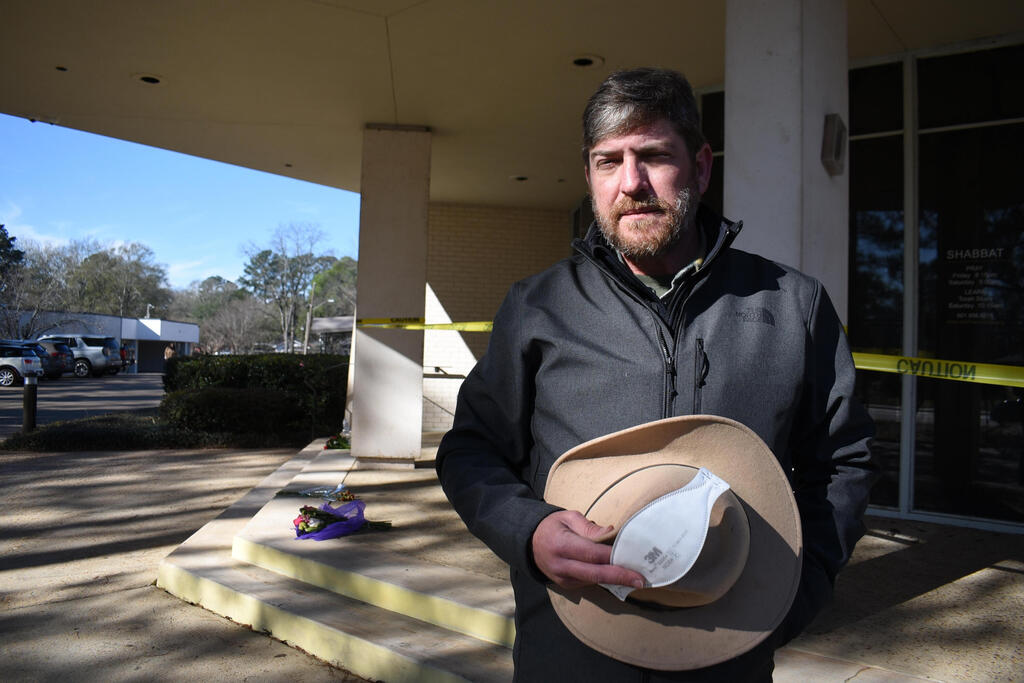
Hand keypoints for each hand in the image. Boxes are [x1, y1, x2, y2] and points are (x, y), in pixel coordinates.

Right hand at [531, 510, 645, 589]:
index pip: (592, 554)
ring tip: (636, 577)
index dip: (613, 558)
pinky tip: (618, 575)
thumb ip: (589, 527)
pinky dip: (605, 579)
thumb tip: (610, 532)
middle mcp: (562, 565)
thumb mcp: (568, 517)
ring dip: (615, 580)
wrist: (530, 544)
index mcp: (562, 545)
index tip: (632, 559)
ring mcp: (563, 578)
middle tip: (641, 580)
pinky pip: (589, 583)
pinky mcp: (567, 585)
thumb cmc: (553, 526)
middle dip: (620, 577)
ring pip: (594, 581)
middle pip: (595, 574)